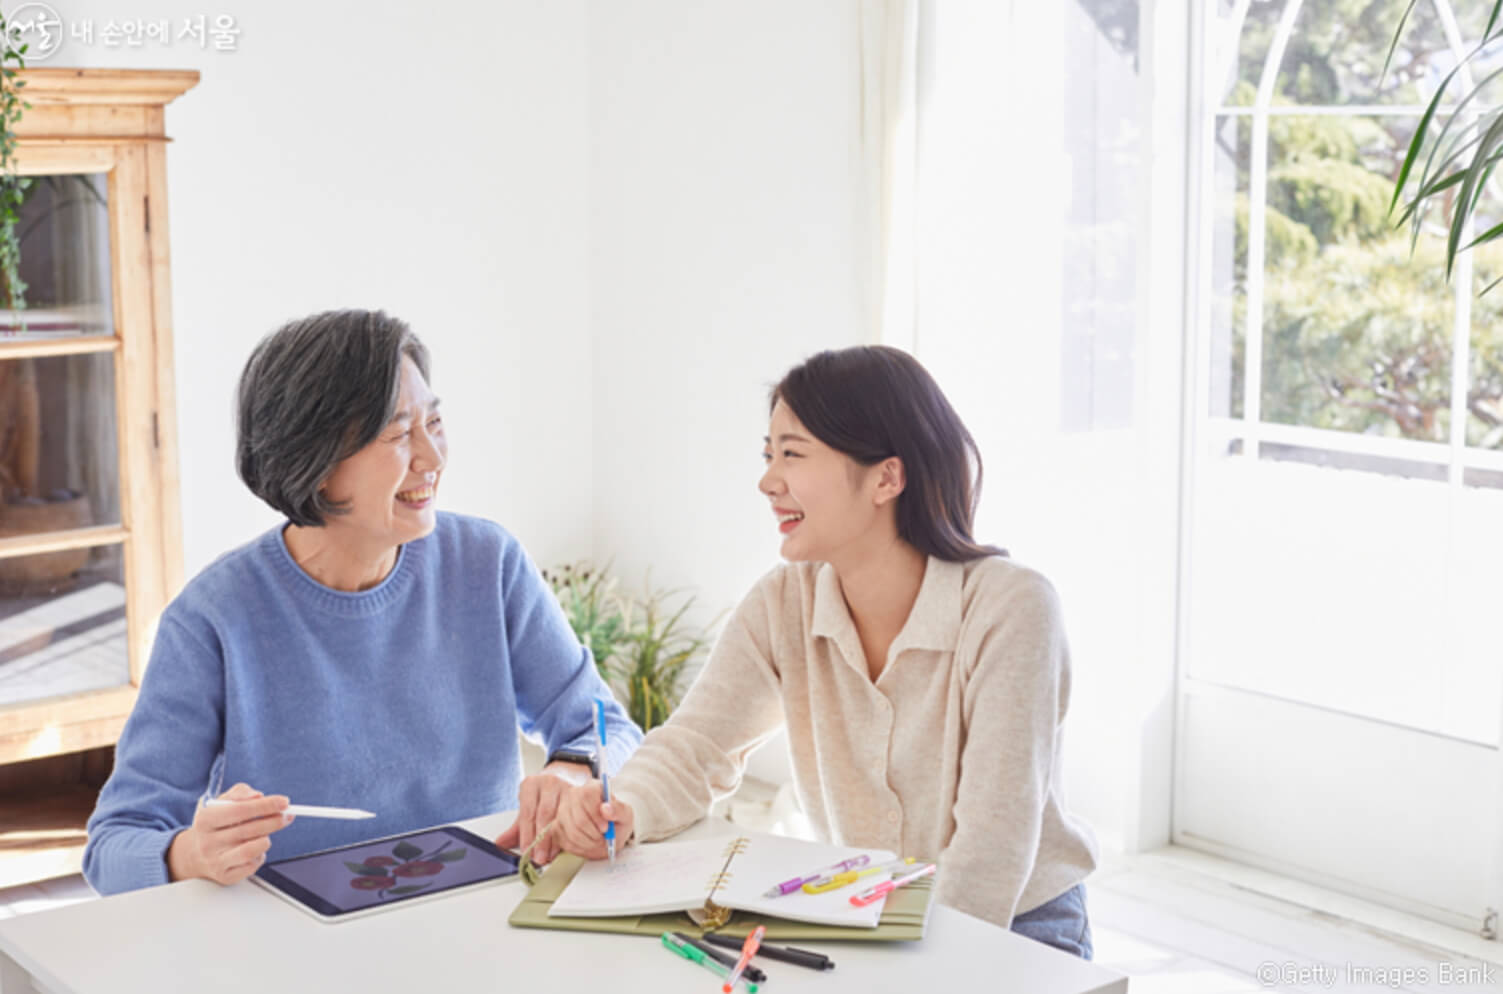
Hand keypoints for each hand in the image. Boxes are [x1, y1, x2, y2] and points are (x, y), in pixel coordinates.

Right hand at [166, 782, 292, 885]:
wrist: (196, 854)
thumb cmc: (215, 824)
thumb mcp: (221, 802)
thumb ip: (240, 793)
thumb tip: (258, 796)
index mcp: (205, 819)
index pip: (239, 810)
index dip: (265, 805)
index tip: (284, 802)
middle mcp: (207, 842)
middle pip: (249, 830)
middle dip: (274, 821)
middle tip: (287, 816)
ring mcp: (215, 861)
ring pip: (252, 849)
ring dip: (266, 839)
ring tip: (266, 833)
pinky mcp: (225, 877)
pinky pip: (252, 865)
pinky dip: (260, 854)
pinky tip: (256, 848)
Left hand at [494, 762, 592, 864]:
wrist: (565, 776)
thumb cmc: (544, 795)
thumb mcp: (529, 807)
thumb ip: (516, 827)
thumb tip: (500, 843)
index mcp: (531, 785)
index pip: (527, 813)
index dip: (526, 836)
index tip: (526, 852)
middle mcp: (548, 783)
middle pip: (543, 815)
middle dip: (541, 840)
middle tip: (539, 858)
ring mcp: (566, 787)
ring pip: (561, 816)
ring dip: (556, 839)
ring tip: (551, 854)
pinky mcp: (581, 794)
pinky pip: (576, 815)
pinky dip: (570, 832)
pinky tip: (567, 843)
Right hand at [552, 780, 634, 860]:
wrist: (608, 831)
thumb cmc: (616, 820)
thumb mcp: (625, 814)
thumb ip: (619, 810)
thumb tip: (606, 808)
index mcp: (592, 787)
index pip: (587, 795)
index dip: (596, 814)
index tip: (606, 828)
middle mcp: (573, 795)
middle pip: (578, 818)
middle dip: (593, 834)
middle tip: (604, 839)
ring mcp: (562, 811)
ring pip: (572, 832)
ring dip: (588, 843)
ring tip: (598, 842)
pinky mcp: (556, 827)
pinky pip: (565, 841)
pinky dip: (580, 848)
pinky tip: (589, 844)